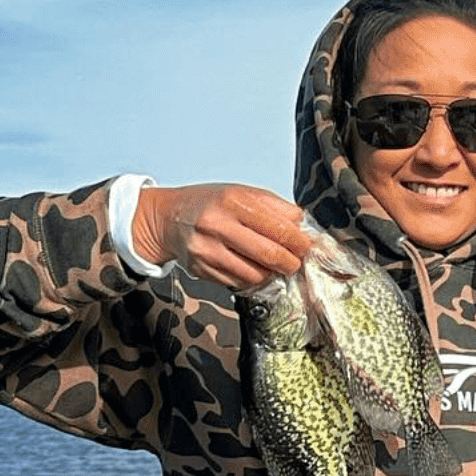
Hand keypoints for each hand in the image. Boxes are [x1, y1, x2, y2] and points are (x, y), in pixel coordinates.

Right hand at [135, 183, 314, 290]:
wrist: (169, 218)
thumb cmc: (211, 204)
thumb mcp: (242, 193)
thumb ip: (275, 207)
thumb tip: (302, 225)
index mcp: (233, 201)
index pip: (279, 228)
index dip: (299, 242)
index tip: (306, 247)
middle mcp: (217, 225)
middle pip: (269, 254)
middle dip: (290, 262)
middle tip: (295, 262)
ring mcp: (207, 250)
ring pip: (256, 274)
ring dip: (272, 273)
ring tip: (274, 265)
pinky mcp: (201, 269)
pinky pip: (239, 282)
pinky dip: (252, 278)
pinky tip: (252, 267)